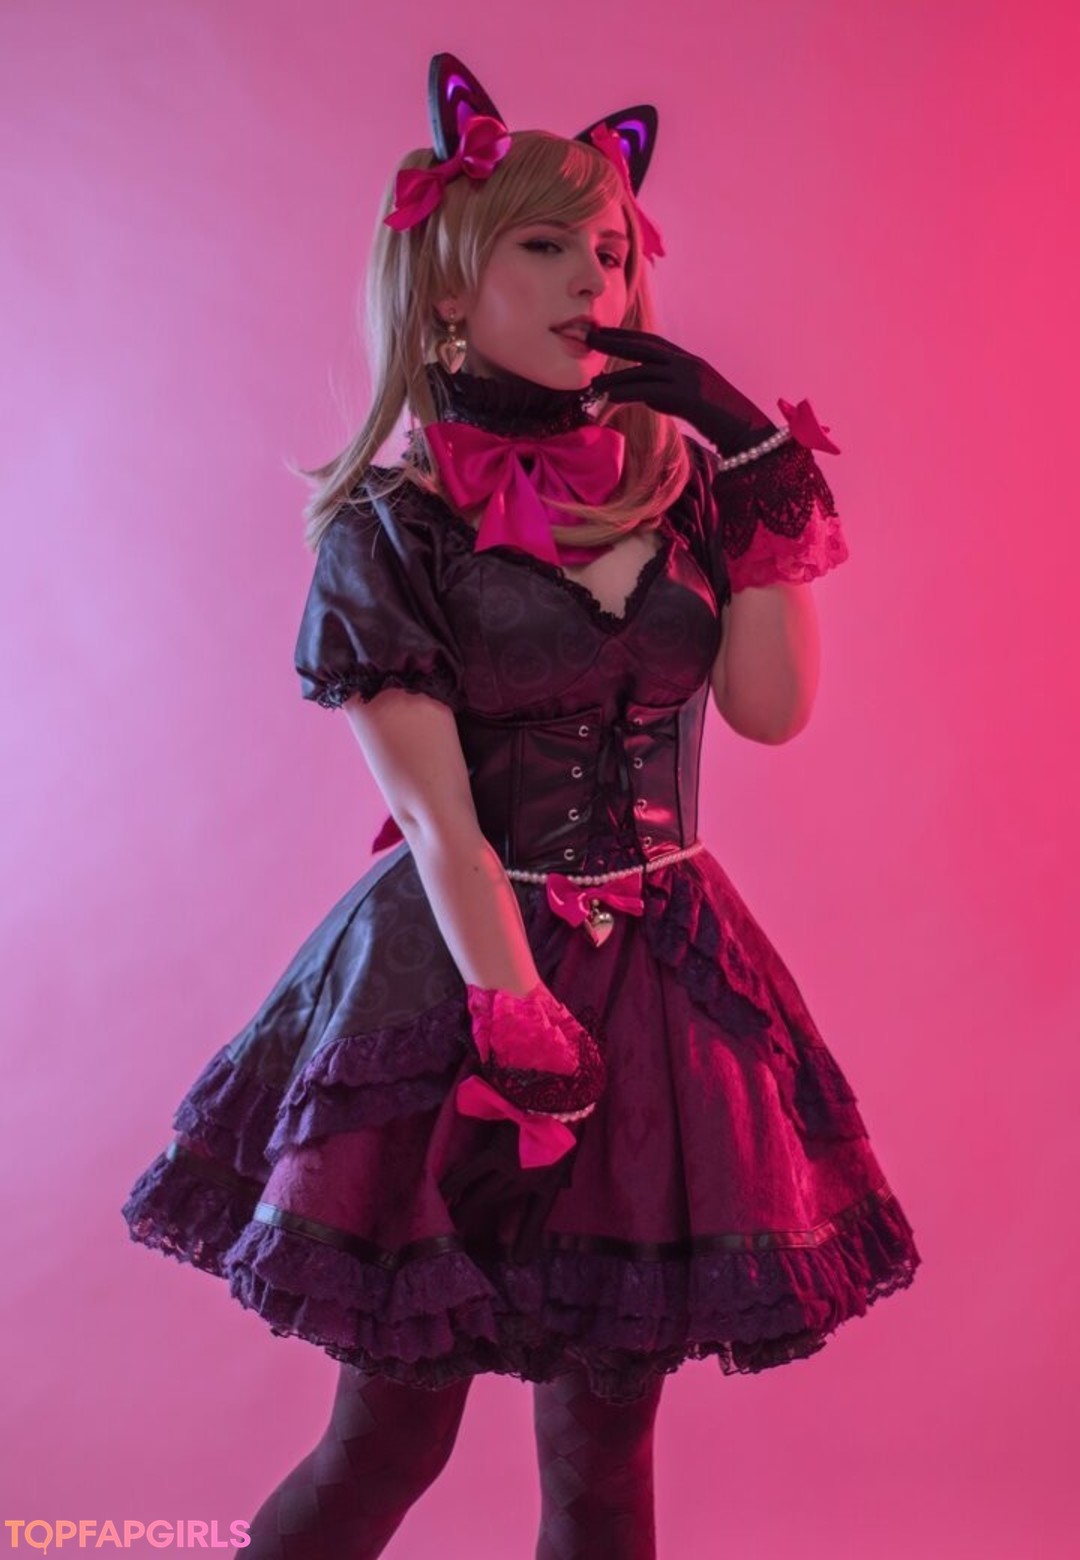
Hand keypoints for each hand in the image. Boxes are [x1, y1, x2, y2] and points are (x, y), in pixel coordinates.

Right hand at [438, 1123, 579, 1263]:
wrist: (559, 1099)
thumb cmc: (566, 1118)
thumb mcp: (568, 1147)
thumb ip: (559, 1166)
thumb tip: (559, 1177)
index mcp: (550, 1181)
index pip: (538, 1217)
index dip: (527, 1238)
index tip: (519, 1260)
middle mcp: (529, 1181)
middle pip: (498, 1203)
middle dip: (479, 1220)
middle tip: (460, 1237)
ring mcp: (512, 1169)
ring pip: (483, 1194)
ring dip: (463, 1209)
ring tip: (448, 1223)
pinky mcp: (497, 1154)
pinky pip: (471, 1172)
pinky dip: (455, 1183)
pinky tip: (442, 1193)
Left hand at [586, 324, 778, 456]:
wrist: (748, 433)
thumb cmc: (721, 422)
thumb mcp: (688, 402)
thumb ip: (666, 394)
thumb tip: (644, 395)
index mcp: (689, 361)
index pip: (652, 343)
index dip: (626, 336)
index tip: (603, 333)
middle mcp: (688, 363)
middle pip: (645, 347)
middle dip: (615, 341)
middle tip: (589, 336)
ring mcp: (689, 377)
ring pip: (644, 371)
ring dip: (615, 375)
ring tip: (592, 380)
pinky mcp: (689, 396)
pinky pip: (650, 391)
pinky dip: (628, 392)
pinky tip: (610, 396)